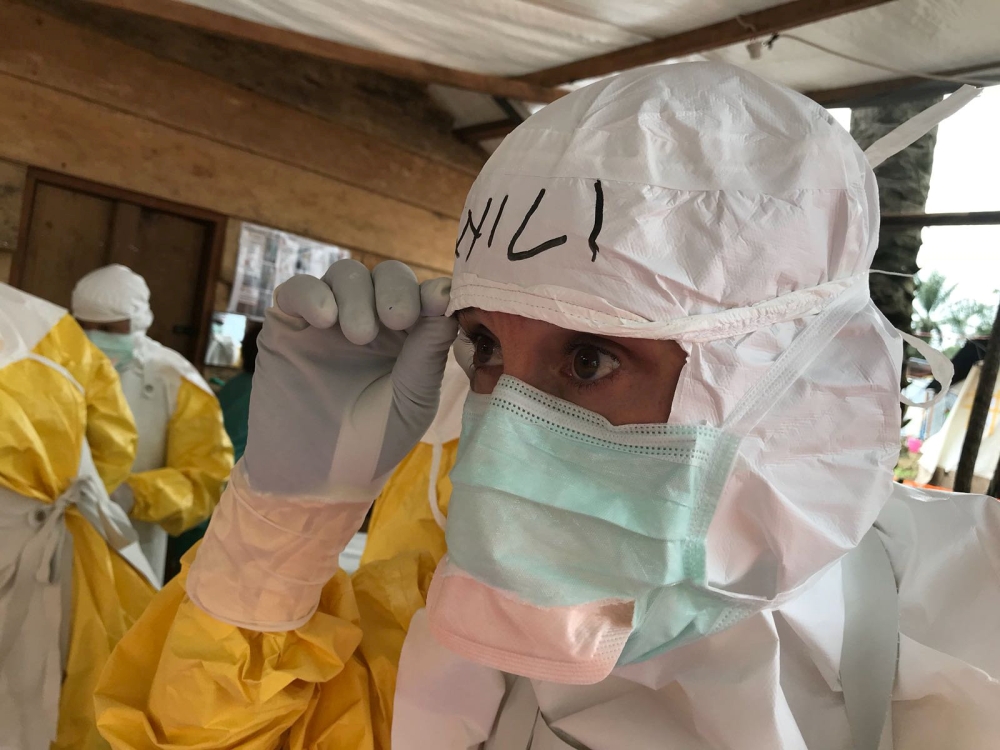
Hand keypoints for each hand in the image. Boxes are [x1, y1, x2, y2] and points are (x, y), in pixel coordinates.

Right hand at [242, 259, 456, 498]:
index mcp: (409, 335)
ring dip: (357, 294)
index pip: (422, 293)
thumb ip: (428, 349)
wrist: (318, 477)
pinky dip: (312, 294)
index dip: (430, 292)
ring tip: (359, 336)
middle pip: (386, 275)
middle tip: (396, 320)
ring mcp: (328, 319)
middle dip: (395, 289)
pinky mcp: (288, 324)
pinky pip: (298, 289)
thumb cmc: (375, 441)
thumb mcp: (413, 397)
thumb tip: (447, 295)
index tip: (436, 302)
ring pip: (345, 274)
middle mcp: (371, 319)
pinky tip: (325, 319)